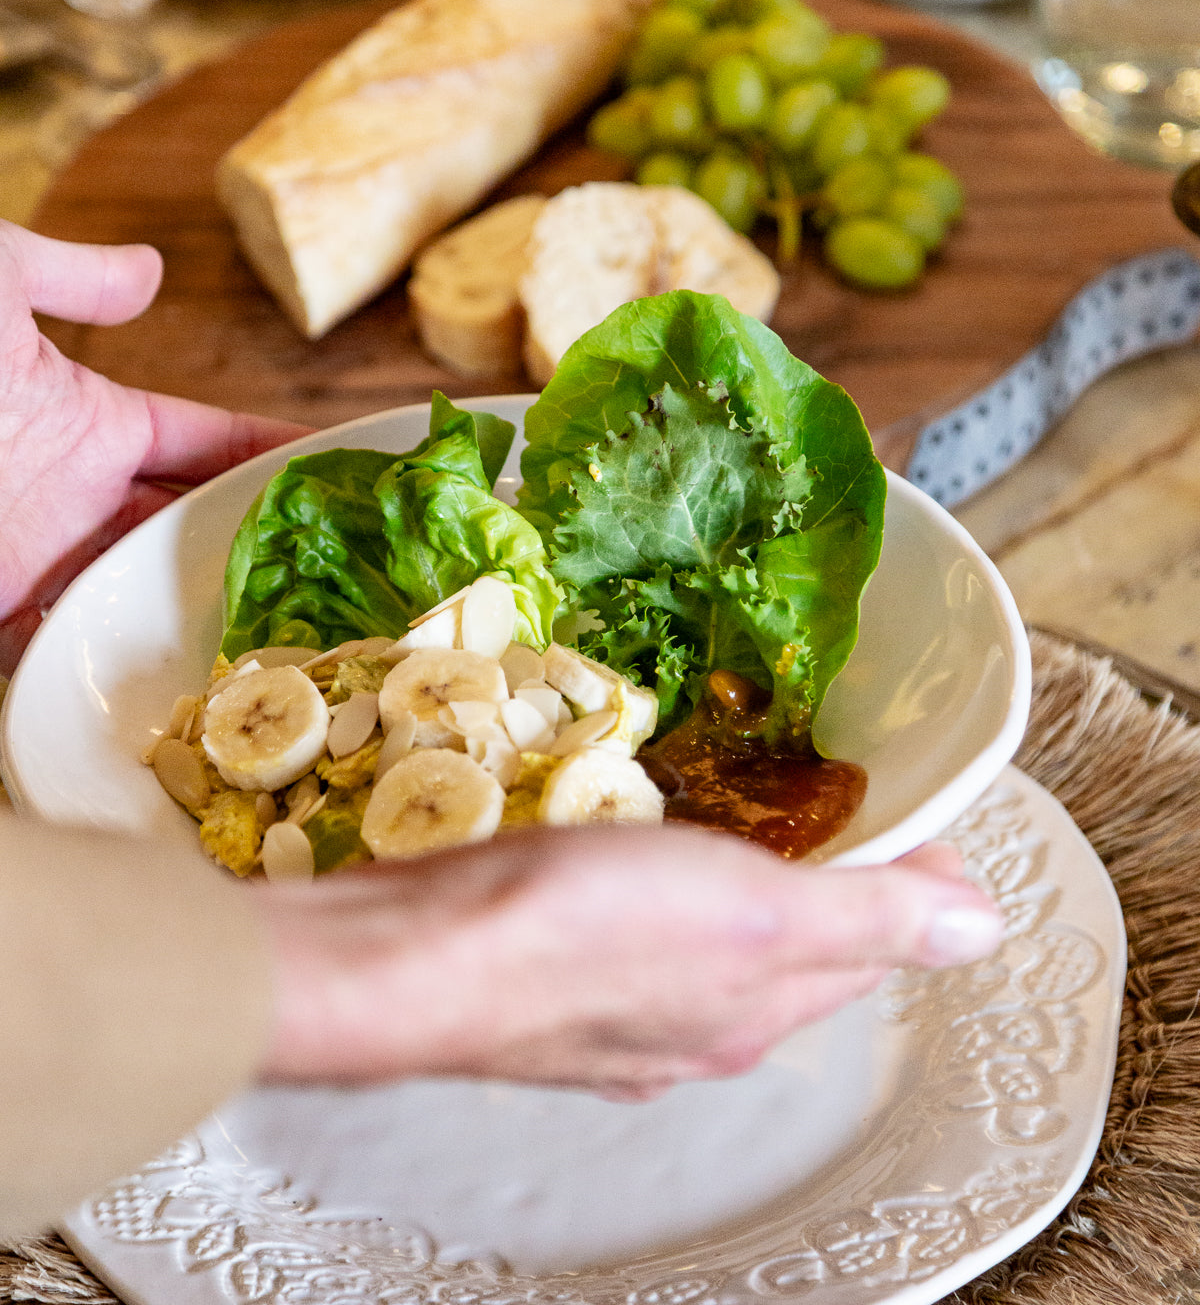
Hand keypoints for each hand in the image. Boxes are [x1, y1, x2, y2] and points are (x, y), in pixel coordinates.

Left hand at [0, 222, 307, 671]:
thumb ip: (69, 276)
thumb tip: (152, 269)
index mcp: (92, 421)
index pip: (209, 442)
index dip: (275, 454)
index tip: (344, 471)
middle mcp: (80, 497)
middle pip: (194, 526)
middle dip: (264, 544)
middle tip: (350, 568)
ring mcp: (44, 558)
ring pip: (150, 593)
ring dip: (213, 612)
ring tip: (299, 633)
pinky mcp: (3, 610)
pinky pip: (75, 646)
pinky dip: (128, 663)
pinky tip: (197, 676)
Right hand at [253, 825, 1001, 1099]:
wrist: (410, 959)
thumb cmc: (583, 929)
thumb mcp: (754, 909)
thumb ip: (868, 916)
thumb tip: (985, 930)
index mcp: (762, 1007)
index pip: (876, 944)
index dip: (911, 876)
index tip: (915, 813)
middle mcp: (701, 1029)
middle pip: (798, 951)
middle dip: (832, 880)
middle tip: (832, 797)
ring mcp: (624, 1017)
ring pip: (716, 948)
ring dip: (745, 887)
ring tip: (743, 811)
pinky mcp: (557, 987)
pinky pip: (642, 940)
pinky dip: (666, 894)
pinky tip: (639, 858)